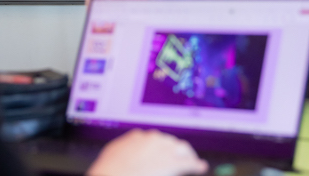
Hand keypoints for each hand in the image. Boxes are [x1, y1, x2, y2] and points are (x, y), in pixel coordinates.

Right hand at [87, 129, 206, 175]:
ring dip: (187, 155)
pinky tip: (201, 167)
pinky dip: (196, 165)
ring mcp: (163, 150)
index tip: (163, 152)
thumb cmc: (107, 172)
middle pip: (170, 142)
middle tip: (178, 157)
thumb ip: (123, 150)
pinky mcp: (172, 163)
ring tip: (193, 161)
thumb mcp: (113, 155)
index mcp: (137, 136)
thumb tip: (126, 153)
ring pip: (182, 149)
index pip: (154, 139)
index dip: (161, 147)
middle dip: (175, 150)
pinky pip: (189, 163)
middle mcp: (152, 139)